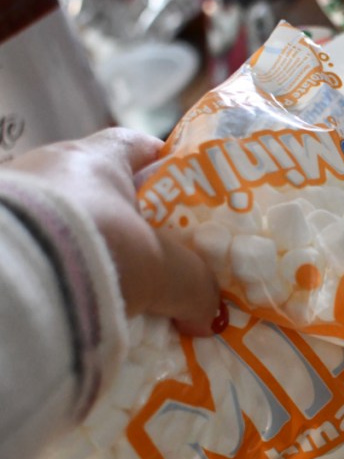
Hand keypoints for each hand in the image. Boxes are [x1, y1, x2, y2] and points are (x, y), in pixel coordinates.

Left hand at [9, 128, 220, 335]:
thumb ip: (194, 285)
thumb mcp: (162, 270)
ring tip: (116, 290)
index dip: (164, 164)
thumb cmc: (97, 248)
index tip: (185, 193)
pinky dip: (59, 272)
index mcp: (95, 158)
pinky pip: (38, 250)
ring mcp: (14, 201)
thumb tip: (209, 314)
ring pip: (66, 221)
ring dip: (91, 251)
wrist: (6, 283)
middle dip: (130, 221)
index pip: (135, 144)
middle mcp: (48, 169)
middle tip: (158, 257)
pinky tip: (76, 301)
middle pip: (100, 188)